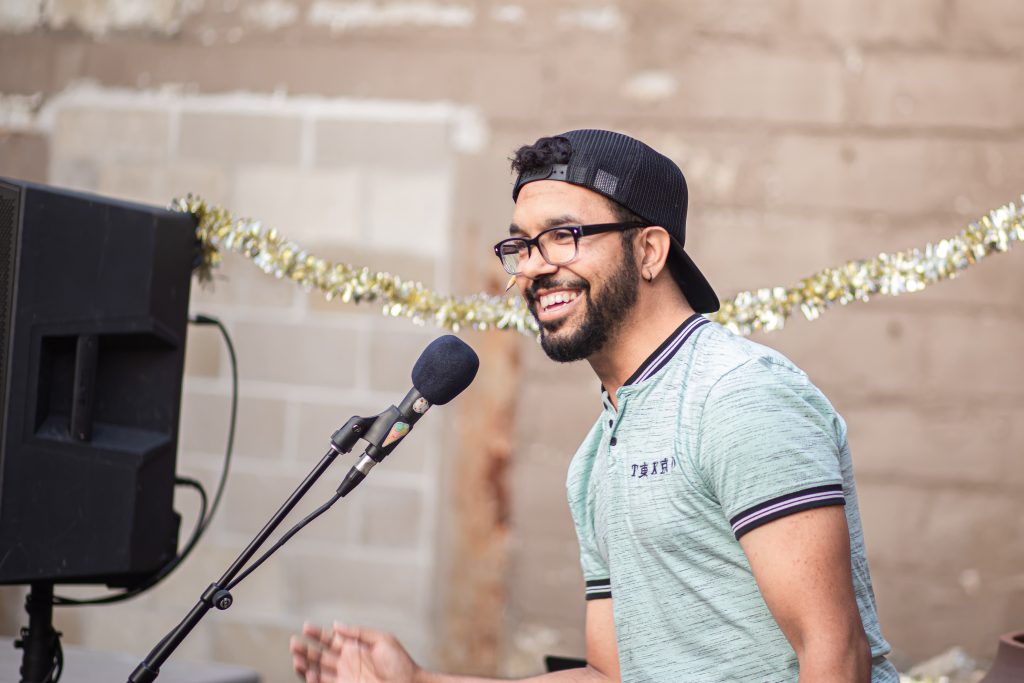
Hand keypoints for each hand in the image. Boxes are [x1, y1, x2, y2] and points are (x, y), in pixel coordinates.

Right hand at [290, 622, 421, 682]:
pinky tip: (310, 674)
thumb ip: (359, 632)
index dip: (317, 634)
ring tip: (297, 659)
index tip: (305, 627)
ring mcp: (344, 676)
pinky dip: (315, 681)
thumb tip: (336, 625)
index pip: (330, 639)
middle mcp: (346, 662)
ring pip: (319, 671)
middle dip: (306, 650)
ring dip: (306, 666)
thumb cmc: (400, 662)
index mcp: (353, 648)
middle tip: (294, 644)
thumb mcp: (382, 640)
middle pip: (319, 655)